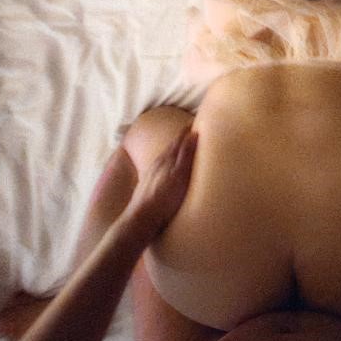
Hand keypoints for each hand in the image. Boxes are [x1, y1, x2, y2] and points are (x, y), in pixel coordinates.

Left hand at [122, 126, 197, 240]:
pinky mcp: (149, 184)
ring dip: (177, 149)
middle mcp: (159, 161)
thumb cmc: (164, 199)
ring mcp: (152, 172)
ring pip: (167, 155)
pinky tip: (171, 169)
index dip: (190, 128)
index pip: (181, 137)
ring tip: (186, 147)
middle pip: (173, 144)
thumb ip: (186, 155)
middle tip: (195, 130)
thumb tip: (194, 133)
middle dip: (184, 136)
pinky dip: (170, 162)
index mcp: (167, 157)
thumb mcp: (180, 176)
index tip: (199, 120)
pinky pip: (162, 166)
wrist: (141, 219)